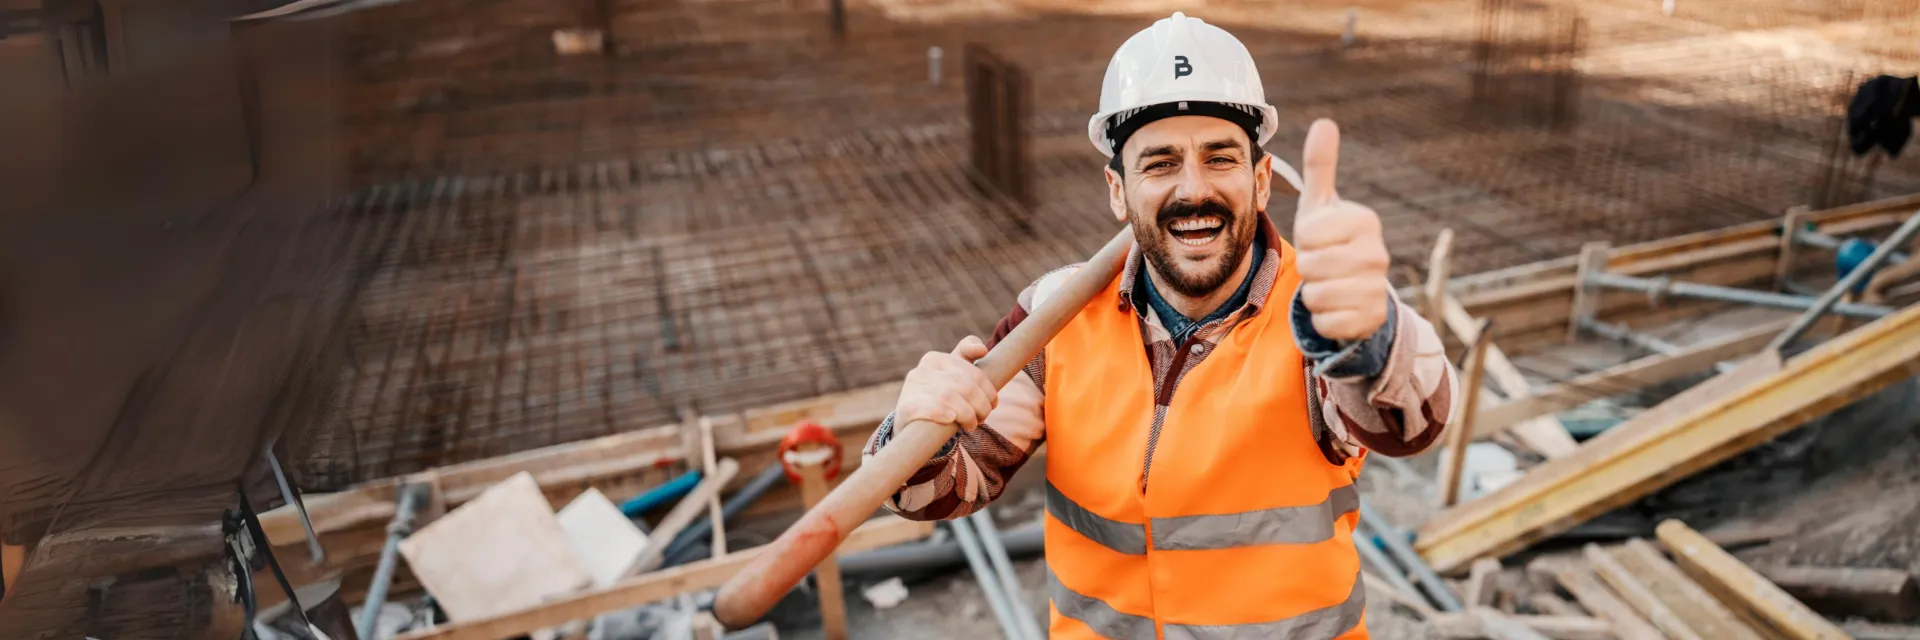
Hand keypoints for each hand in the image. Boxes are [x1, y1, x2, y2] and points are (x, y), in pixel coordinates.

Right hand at [894, 336, 997, 430]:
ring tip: (971, 424)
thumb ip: (966, 355)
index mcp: (935, 359)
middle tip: (983, 417)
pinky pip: (929, 407)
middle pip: (964, 384)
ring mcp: (912, 388)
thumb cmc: (936, 398)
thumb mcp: (950, 374)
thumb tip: (983, 349)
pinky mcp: (906, 407)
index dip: (987, 387)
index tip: (993, 401)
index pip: (970, 369)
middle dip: (981, 404)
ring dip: (967, 414)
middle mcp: (922, 370)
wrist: (908, 423)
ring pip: (949, 396)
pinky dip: (943, 413)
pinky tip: (951, 420)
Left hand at [1294, 118, 1391, 341]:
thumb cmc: (1331, 241)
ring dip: (1313, 295)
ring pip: (1316, 296)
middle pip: (1311, 266)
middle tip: (1323, 265)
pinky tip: (1337, 308)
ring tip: (1329, 285)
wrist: (1355, 289)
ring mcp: (1379, 288)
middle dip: (1308, 270)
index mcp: (1365, 220)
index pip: (1309, 234)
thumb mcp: (1321, 206)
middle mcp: (1378, 254)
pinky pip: (1326, 322)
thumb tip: (1325, 122)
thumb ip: (1321, 167)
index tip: (1320, 240)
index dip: (1305, 240)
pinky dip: (1323, 320)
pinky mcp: (1372, 320)